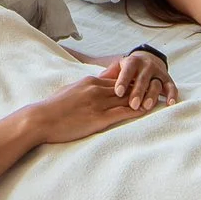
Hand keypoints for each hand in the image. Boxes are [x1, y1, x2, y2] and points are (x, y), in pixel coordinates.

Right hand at [29, 75, 156, 144]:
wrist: (41, 118)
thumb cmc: (52, 108)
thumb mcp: (70, 91)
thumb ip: (85, 89)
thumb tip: (92, 90)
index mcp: (90, 82)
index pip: (117, 80)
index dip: (132, 82)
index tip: (144, 82)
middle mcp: (97, 90)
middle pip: (126, 87)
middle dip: (142, 88)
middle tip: (158, 88)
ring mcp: (98, 104)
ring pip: (127, 98)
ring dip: (144, 99)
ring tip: (158, 99)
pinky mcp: (98, 119)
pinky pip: (122, 113)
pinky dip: (136, 111)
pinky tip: (146, 110)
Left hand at [103, 50, 177, 109]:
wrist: (146, 60)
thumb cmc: (126, 70)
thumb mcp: (117, 69)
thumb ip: (108, 75)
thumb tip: (95, 83)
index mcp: (132, 62)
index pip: (127, 70)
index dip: (123, 80)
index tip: (118, 92)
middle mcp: (146, 66)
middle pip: (143, 79)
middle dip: (138, 92)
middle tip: (133, 104)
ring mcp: (158, 73)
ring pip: (156, 84)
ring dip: (152, 95)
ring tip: (147, 106)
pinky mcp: (168, 80)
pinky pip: (171, 87)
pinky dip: (172, 95)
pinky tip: (169, 104)